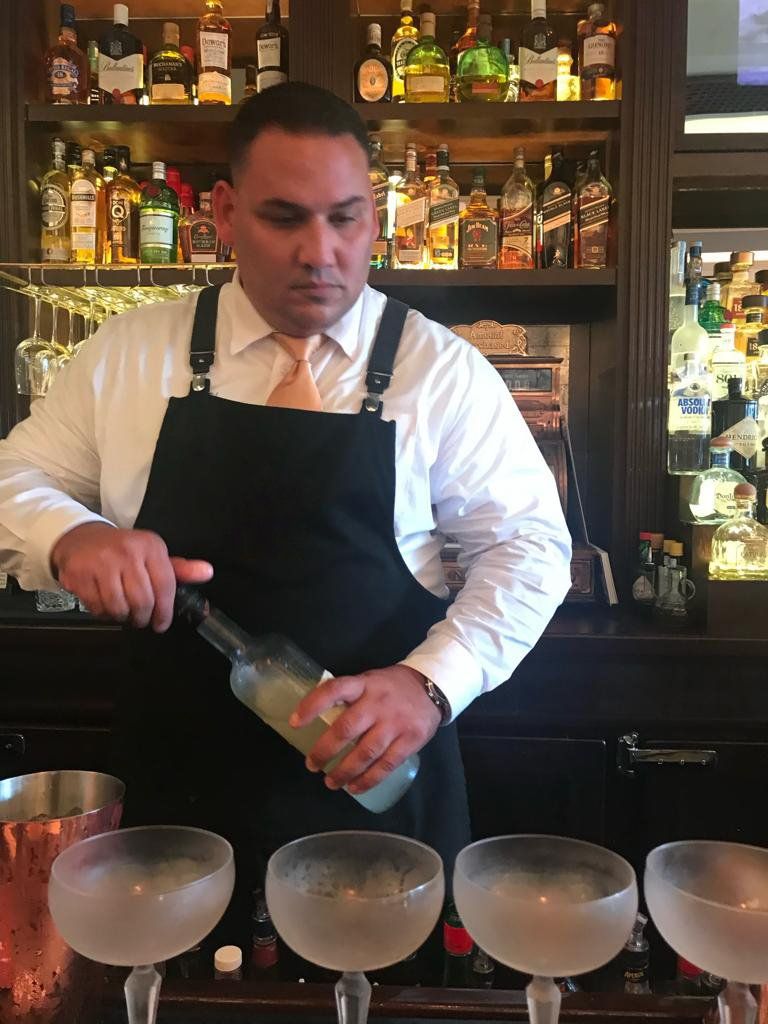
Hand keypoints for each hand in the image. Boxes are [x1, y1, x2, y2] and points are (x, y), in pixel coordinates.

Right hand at [51, 522, 213, 631]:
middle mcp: (127, 552)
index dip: (165, 611)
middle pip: (143, 601)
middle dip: (143, 617)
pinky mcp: (80, 574)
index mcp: (150, 546)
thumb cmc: (123, 551)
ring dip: (122, 616)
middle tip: (140, 619)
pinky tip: (105, 603)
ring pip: (119, 607)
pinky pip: (97, 607)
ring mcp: (101, 562)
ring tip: (123, 610)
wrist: (81, 538)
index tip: (162, 623)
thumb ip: (179, 569)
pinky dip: (103, 613)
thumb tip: (207, 572)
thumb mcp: (152, 555)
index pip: (165, 585)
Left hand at [289, 665, 441, 794]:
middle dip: (325, 750)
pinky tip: (355, 787)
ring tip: (330, 782)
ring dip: (344, 771)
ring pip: (365, 752)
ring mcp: (395, 723)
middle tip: (312, 765)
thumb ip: (348, 697)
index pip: (334, 690)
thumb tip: (317, 718)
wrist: (432, 688)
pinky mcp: (410, 741)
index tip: (295, 723)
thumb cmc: (390, 687)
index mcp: (364, 684)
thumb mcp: (368, 681)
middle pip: (346, 729)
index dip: (312, 705)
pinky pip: (386, 765)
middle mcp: (378, 703)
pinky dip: (368, 780)